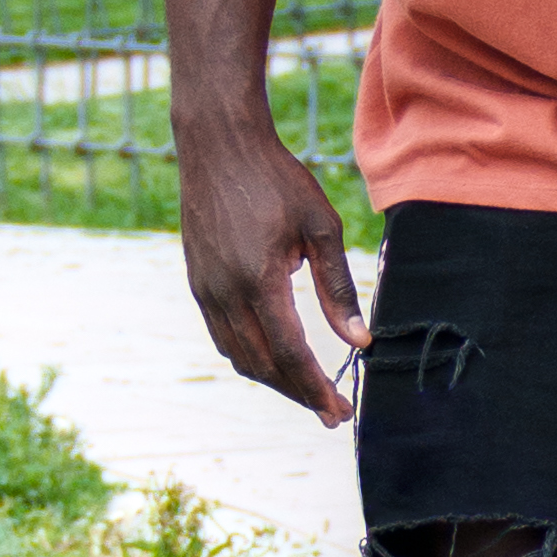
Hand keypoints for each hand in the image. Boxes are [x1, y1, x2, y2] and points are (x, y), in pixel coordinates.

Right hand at [179, 109, 363, 427]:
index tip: (339, 413)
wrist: (218, 144)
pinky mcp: (197, 283)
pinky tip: (276, 359)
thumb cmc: (277, 179)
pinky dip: (251, 357)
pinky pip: (223, 337)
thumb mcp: (321, 226)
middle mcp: (224, 292)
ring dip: (275, 380)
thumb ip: (338, 288)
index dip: (316, 389)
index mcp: (257, 280)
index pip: (290, 354)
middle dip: (299, 394)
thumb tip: (359, 340)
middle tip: (332, 412)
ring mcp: (205, 290)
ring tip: (309, 390)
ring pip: (239, 357)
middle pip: (263, 366)